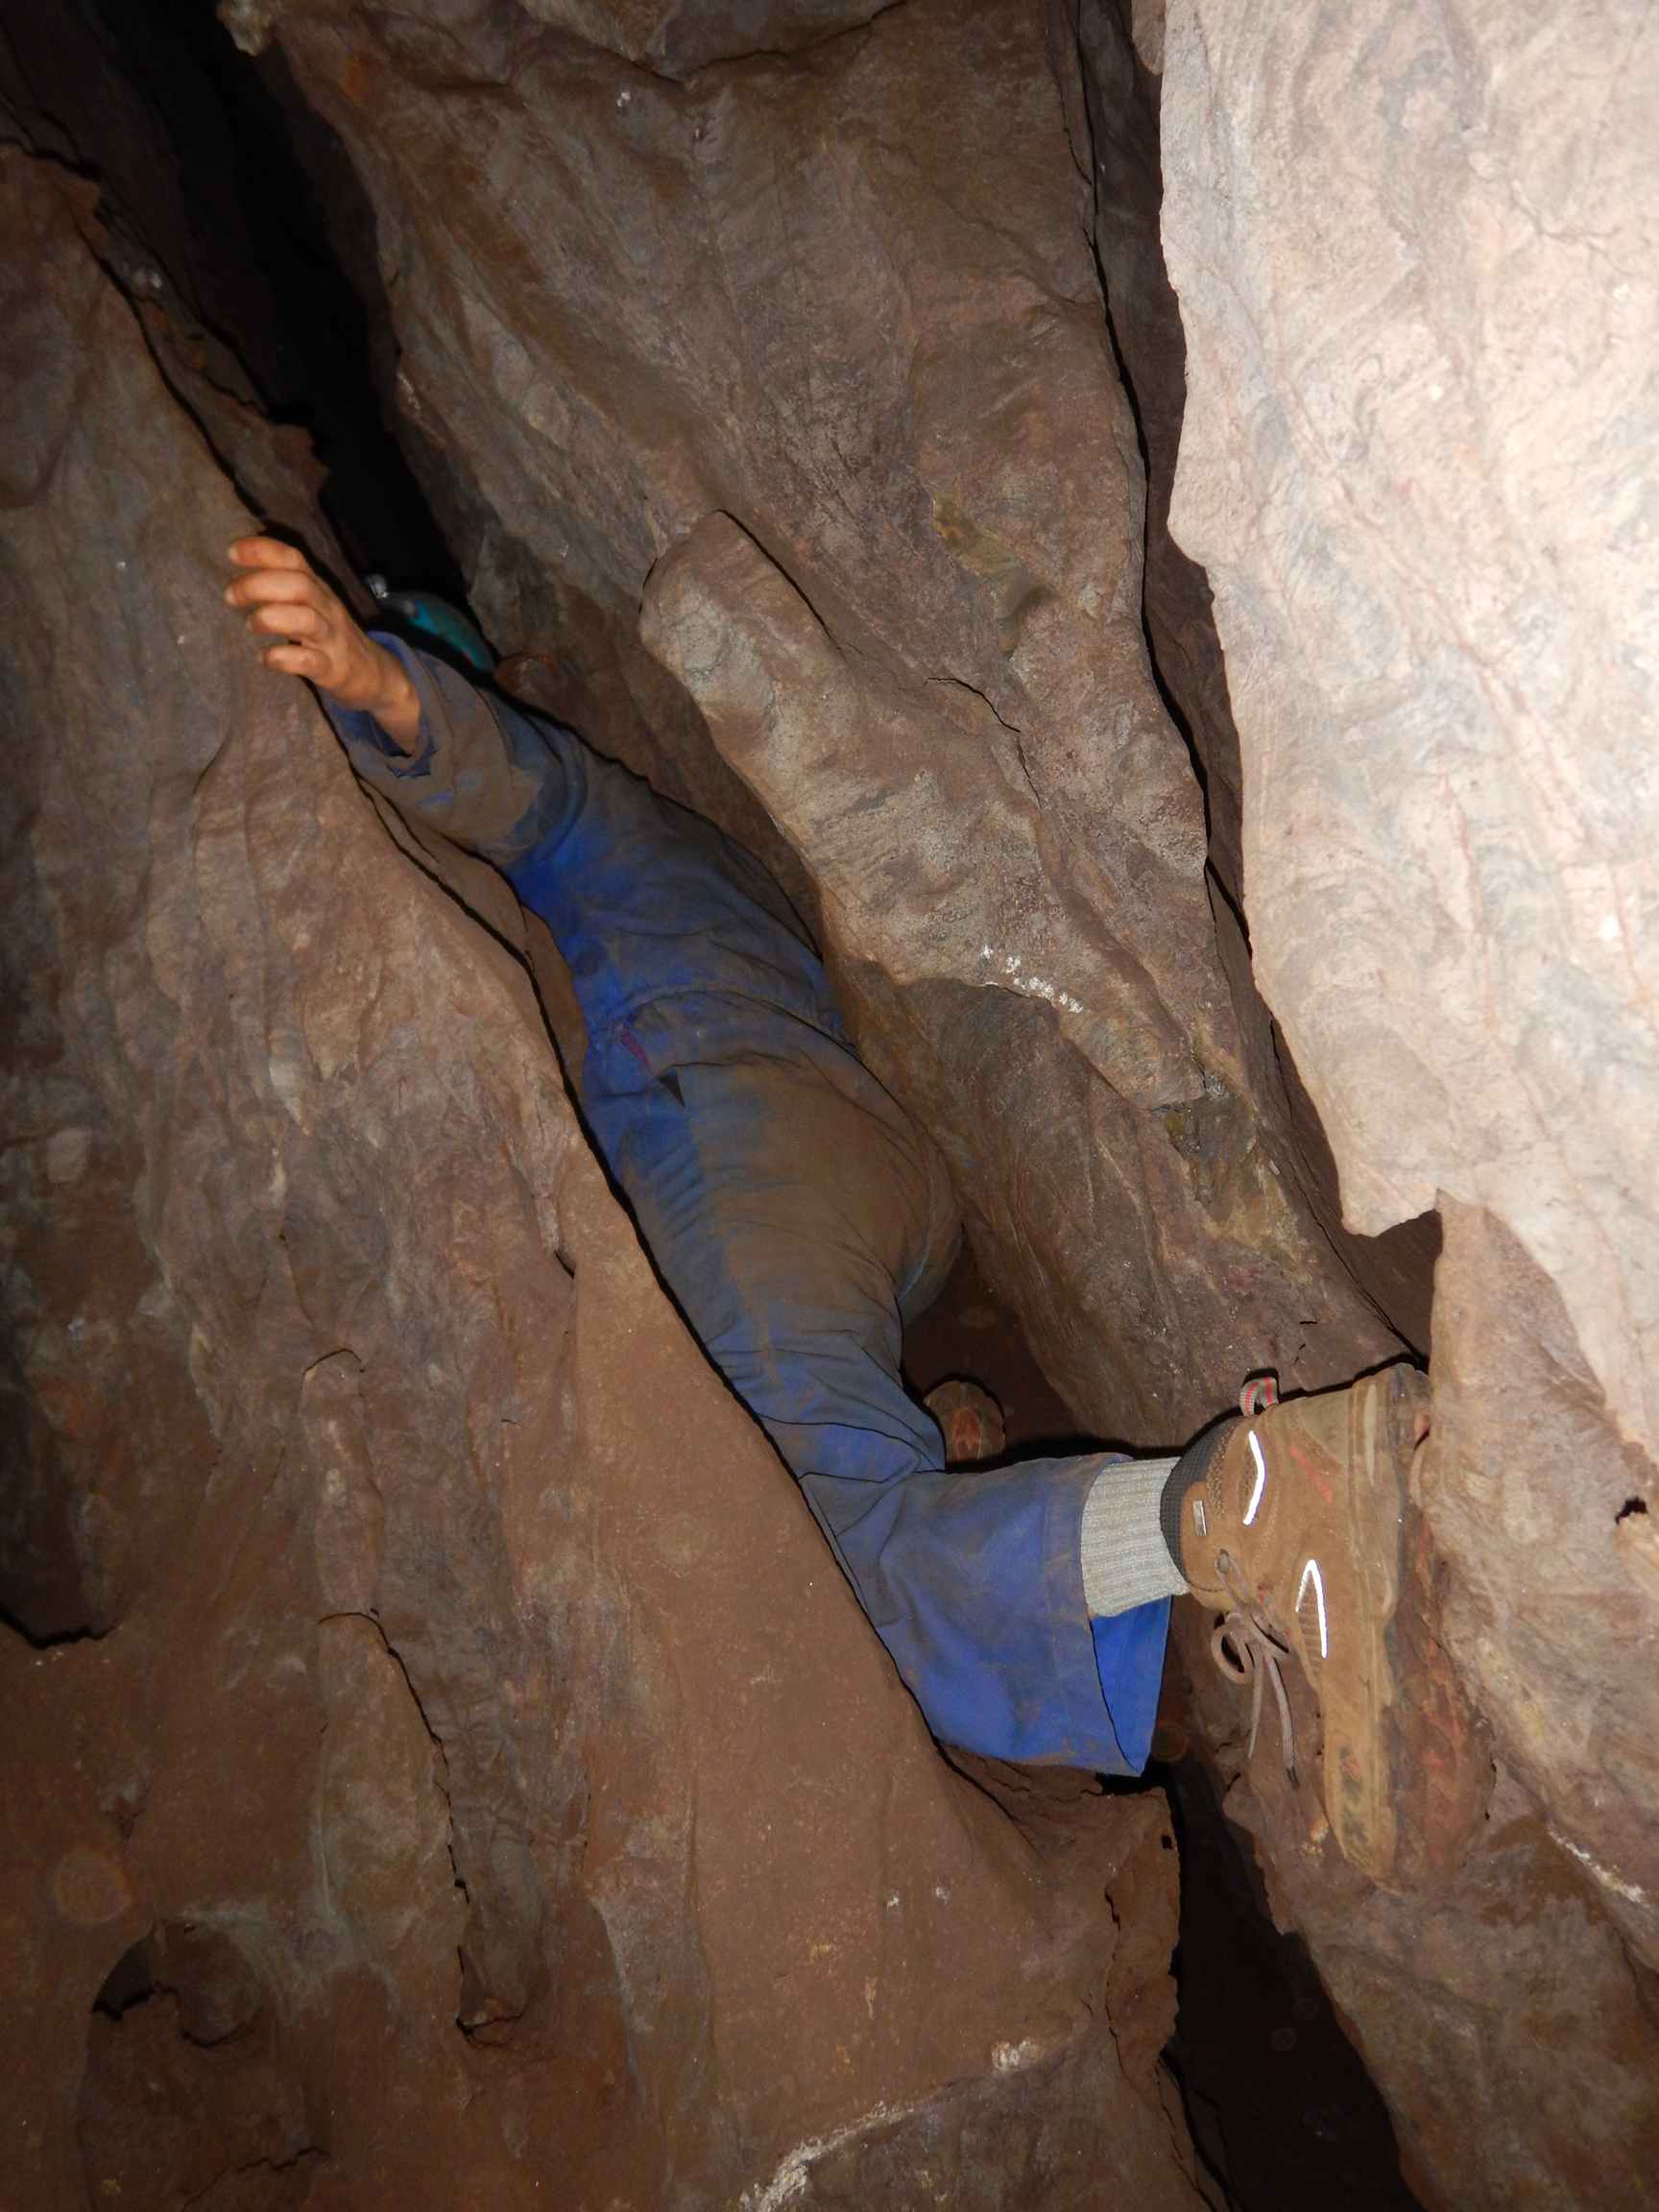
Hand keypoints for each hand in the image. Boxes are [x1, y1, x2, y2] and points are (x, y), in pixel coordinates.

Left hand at [225, 537, 420, 752]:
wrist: (375, 675)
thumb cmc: (330, 638)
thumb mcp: (313, 606)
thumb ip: (284, 589)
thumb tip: (238, 576)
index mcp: (318, 590)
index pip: (293, 559)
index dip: (262, 551)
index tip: (231, 552)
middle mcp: (327, 609)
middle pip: (298, 584)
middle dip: (259, 585)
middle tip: (230, 596)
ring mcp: (332, 639)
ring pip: (306, 619)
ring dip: (271, 618)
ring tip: (250, 625)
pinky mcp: (334, 669)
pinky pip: (309, 661)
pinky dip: (283, 658)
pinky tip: (265, 658)